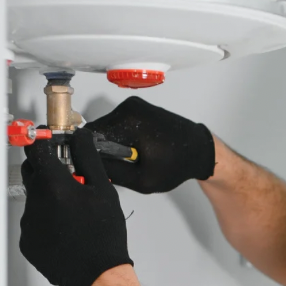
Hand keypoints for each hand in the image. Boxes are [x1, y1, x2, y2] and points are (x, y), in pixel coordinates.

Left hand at [19, 128, 131, 285]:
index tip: (51, 143)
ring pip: (34, 198)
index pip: (36, 149)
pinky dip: (46, 221)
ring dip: (49, 198)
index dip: (44, 142)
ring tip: (73, 214)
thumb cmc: (103, 237)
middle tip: (70, 180)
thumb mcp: (103, 190)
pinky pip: (33, 222)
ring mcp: (28, 223)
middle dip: (48, 170)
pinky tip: (65, 230)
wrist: (96, 276)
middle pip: (32, 172)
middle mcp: (35, 201)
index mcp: (53, 184)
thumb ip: (88, 157)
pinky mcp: (27, 242)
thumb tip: (80, 138)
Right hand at [86, 97, 214, 193]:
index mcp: (128, 120)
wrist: (199, 149)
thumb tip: (89, 166)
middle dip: (100, 150)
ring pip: (106, 128)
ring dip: (110, 145)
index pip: (90, 134)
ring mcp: (133, 105)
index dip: (87, 152)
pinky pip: (117, 125)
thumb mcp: (142, 180)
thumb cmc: (177, 164)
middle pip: (97, 130)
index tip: (92, 167)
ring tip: (128, 161)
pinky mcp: (137, 108)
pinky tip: (133, 152)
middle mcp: (128, 107)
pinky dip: (119, 139)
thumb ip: (113, 173)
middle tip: (116, 168)